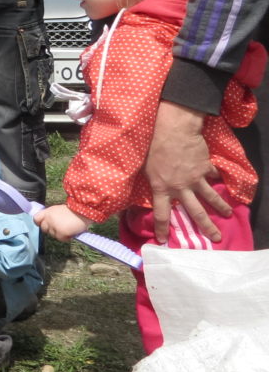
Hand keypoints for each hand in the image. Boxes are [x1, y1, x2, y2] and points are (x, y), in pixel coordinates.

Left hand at [33, 204, 89, 241]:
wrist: (84, 211)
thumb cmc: (73, 210)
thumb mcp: (58, 210)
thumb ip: (51, 216)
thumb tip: (47, 223)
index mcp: (48, 212)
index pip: (36, 219)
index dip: (39, 222)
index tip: (44, 224)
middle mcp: (49, 219)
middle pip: (44, 229)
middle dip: (50, 229)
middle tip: (60, 227)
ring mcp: (54, 227)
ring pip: (52, 235)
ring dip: (59, 234)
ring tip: (67, 228)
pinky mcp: (61, 233)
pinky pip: (61, 239)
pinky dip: (66, 238)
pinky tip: (71, 232)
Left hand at [145, 101, 226, 242]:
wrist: (173, 131)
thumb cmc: (152, 146)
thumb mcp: (144, 167)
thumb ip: (150, 180)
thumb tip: (150, 187)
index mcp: (162, 188)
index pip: (162, 214)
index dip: (162, 229)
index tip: (164, 240)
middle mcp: (180, 188)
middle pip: (195, 212)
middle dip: (206, 227)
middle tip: (215, 239)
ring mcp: (195, 179)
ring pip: (210, 198)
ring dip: (220, 207)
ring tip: (227, 215)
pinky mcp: (205, 168)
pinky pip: (212, 175)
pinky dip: (216, 177)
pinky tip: (219, 180)